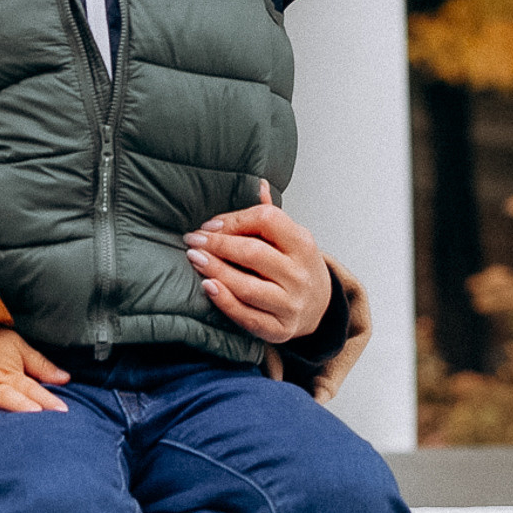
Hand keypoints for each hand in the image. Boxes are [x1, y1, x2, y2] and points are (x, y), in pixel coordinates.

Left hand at [186, 180, 329, 343]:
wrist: (320, 307)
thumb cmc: (296, 265)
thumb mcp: (291, 237)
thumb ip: (271, 213)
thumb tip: (257, 183)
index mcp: (303, 243)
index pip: (267, 220)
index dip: (234, 220)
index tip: (209, 224)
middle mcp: (300, 274)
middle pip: (253, 253)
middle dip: (218, 245)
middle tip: (192, 240)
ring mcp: (291, 304)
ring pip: (247, 287)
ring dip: (216, 271)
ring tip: (195, 259)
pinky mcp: (280, 329)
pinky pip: (248, 317)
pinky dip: (225, 302)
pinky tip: (208, 287)